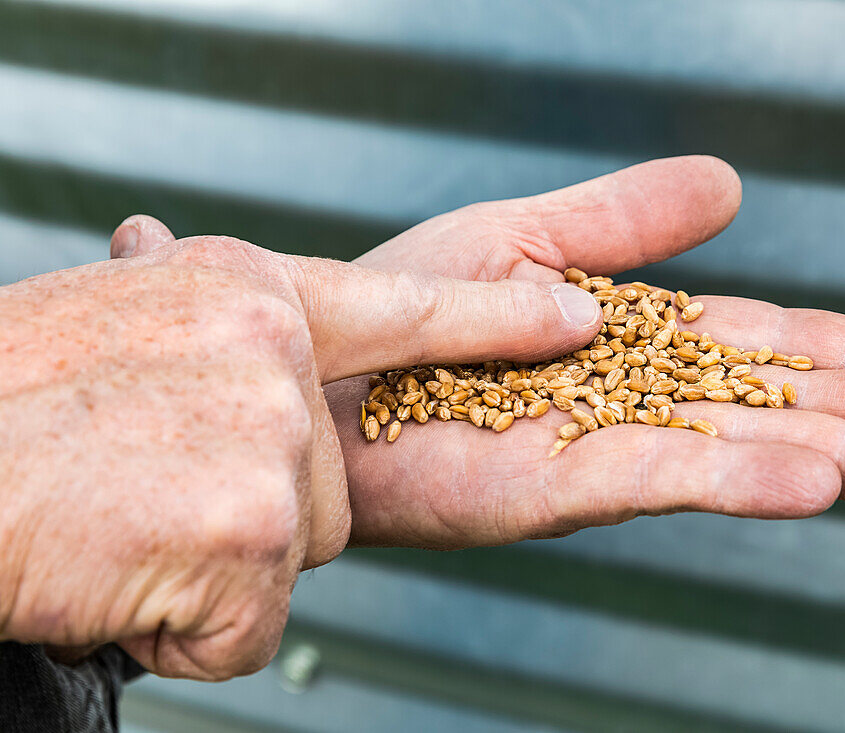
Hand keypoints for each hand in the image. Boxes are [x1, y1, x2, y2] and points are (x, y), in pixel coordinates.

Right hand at [0, 230, 601, 677]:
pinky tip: (120, 577)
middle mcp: (274, 351)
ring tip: (124, 528)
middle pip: (329, 478)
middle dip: (254, 510)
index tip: (576, 316)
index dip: (499, 317)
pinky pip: (249, 620)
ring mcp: (270, 438)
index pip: (408, 308)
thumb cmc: (6, 401)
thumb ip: (183, 311)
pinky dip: (185, 626)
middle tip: (149, 488)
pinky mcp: (255, 530)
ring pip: (294, 547)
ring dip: (212, 565)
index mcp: (247, 291)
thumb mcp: (111, 319)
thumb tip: (148, 237)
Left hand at [120, 157, 844, 550]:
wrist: (322, 366)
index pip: (773, 346)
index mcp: (645, 340)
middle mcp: (644, 399)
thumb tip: (733, 185)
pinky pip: (667, 479)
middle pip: (787, 403)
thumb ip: (626, 219)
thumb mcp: (531, 231)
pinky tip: (823, 482)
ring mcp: (610, 446)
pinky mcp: (561, 484)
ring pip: (751, 449)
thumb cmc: (412, 303)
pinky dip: (745, 482)